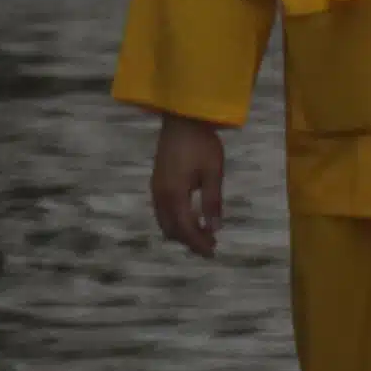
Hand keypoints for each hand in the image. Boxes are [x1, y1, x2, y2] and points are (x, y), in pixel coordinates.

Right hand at [150, 116, 227, 258]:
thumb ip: (212, 202)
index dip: (198, 243)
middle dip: (189, 240)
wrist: (182, 118)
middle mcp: (160, 195)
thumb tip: (215, 228)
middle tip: (210, 245)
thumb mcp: (213, 172)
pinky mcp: (157, 181)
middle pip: (171, 229)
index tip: (212, 252)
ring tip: (203, 232)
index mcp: (174, 194)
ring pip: (164, 221)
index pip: (185, 229)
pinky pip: (162, 211)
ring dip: (181, 231)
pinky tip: (191, 216)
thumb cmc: (201, 143)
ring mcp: (156, 188)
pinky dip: (175, 220)